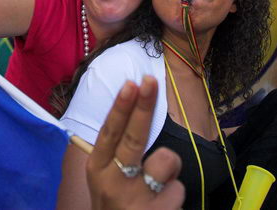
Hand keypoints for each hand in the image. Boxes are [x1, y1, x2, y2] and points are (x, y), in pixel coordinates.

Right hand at [86, 76, 184, 209]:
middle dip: (144, 106)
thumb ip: (117, 152)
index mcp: (97, 170)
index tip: (131, 83)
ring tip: (157, 183)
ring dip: (169, 166)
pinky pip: (178, 188)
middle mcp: (112, 184)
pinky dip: (174, 194)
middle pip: (133, 138)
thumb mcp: (106, 180)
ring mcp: (134, 202)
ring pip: (165, 161)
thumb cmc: (115, 204)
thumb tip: (135, 108)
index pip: (109, 133)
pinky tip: (161, 206)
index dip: (120, 107)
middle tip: (150, 80)